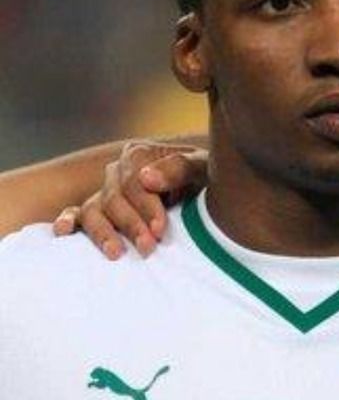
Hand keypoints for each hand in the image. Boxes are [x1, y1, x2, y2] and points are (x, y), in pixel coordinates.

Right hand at [53, 140, 207, 258]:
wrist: (205, 190)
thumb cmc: (205, 177)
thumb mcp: (203, 168)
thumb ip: (179, 168)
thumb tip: (146, 178)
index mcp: (140, 155)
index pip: (134, 181)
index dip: (146, 206)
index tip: (160, 228)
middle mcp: (117, 171)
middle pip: (114, 198)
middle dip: (131, 224)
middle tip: (148, 247)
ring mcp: (105, 191)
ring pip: (92, 209)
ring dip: (103, 232)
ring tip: (116, 253)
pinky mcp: (98, 211)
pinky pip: (76, 214)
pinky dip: (67, 221)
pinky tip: (64, 231)